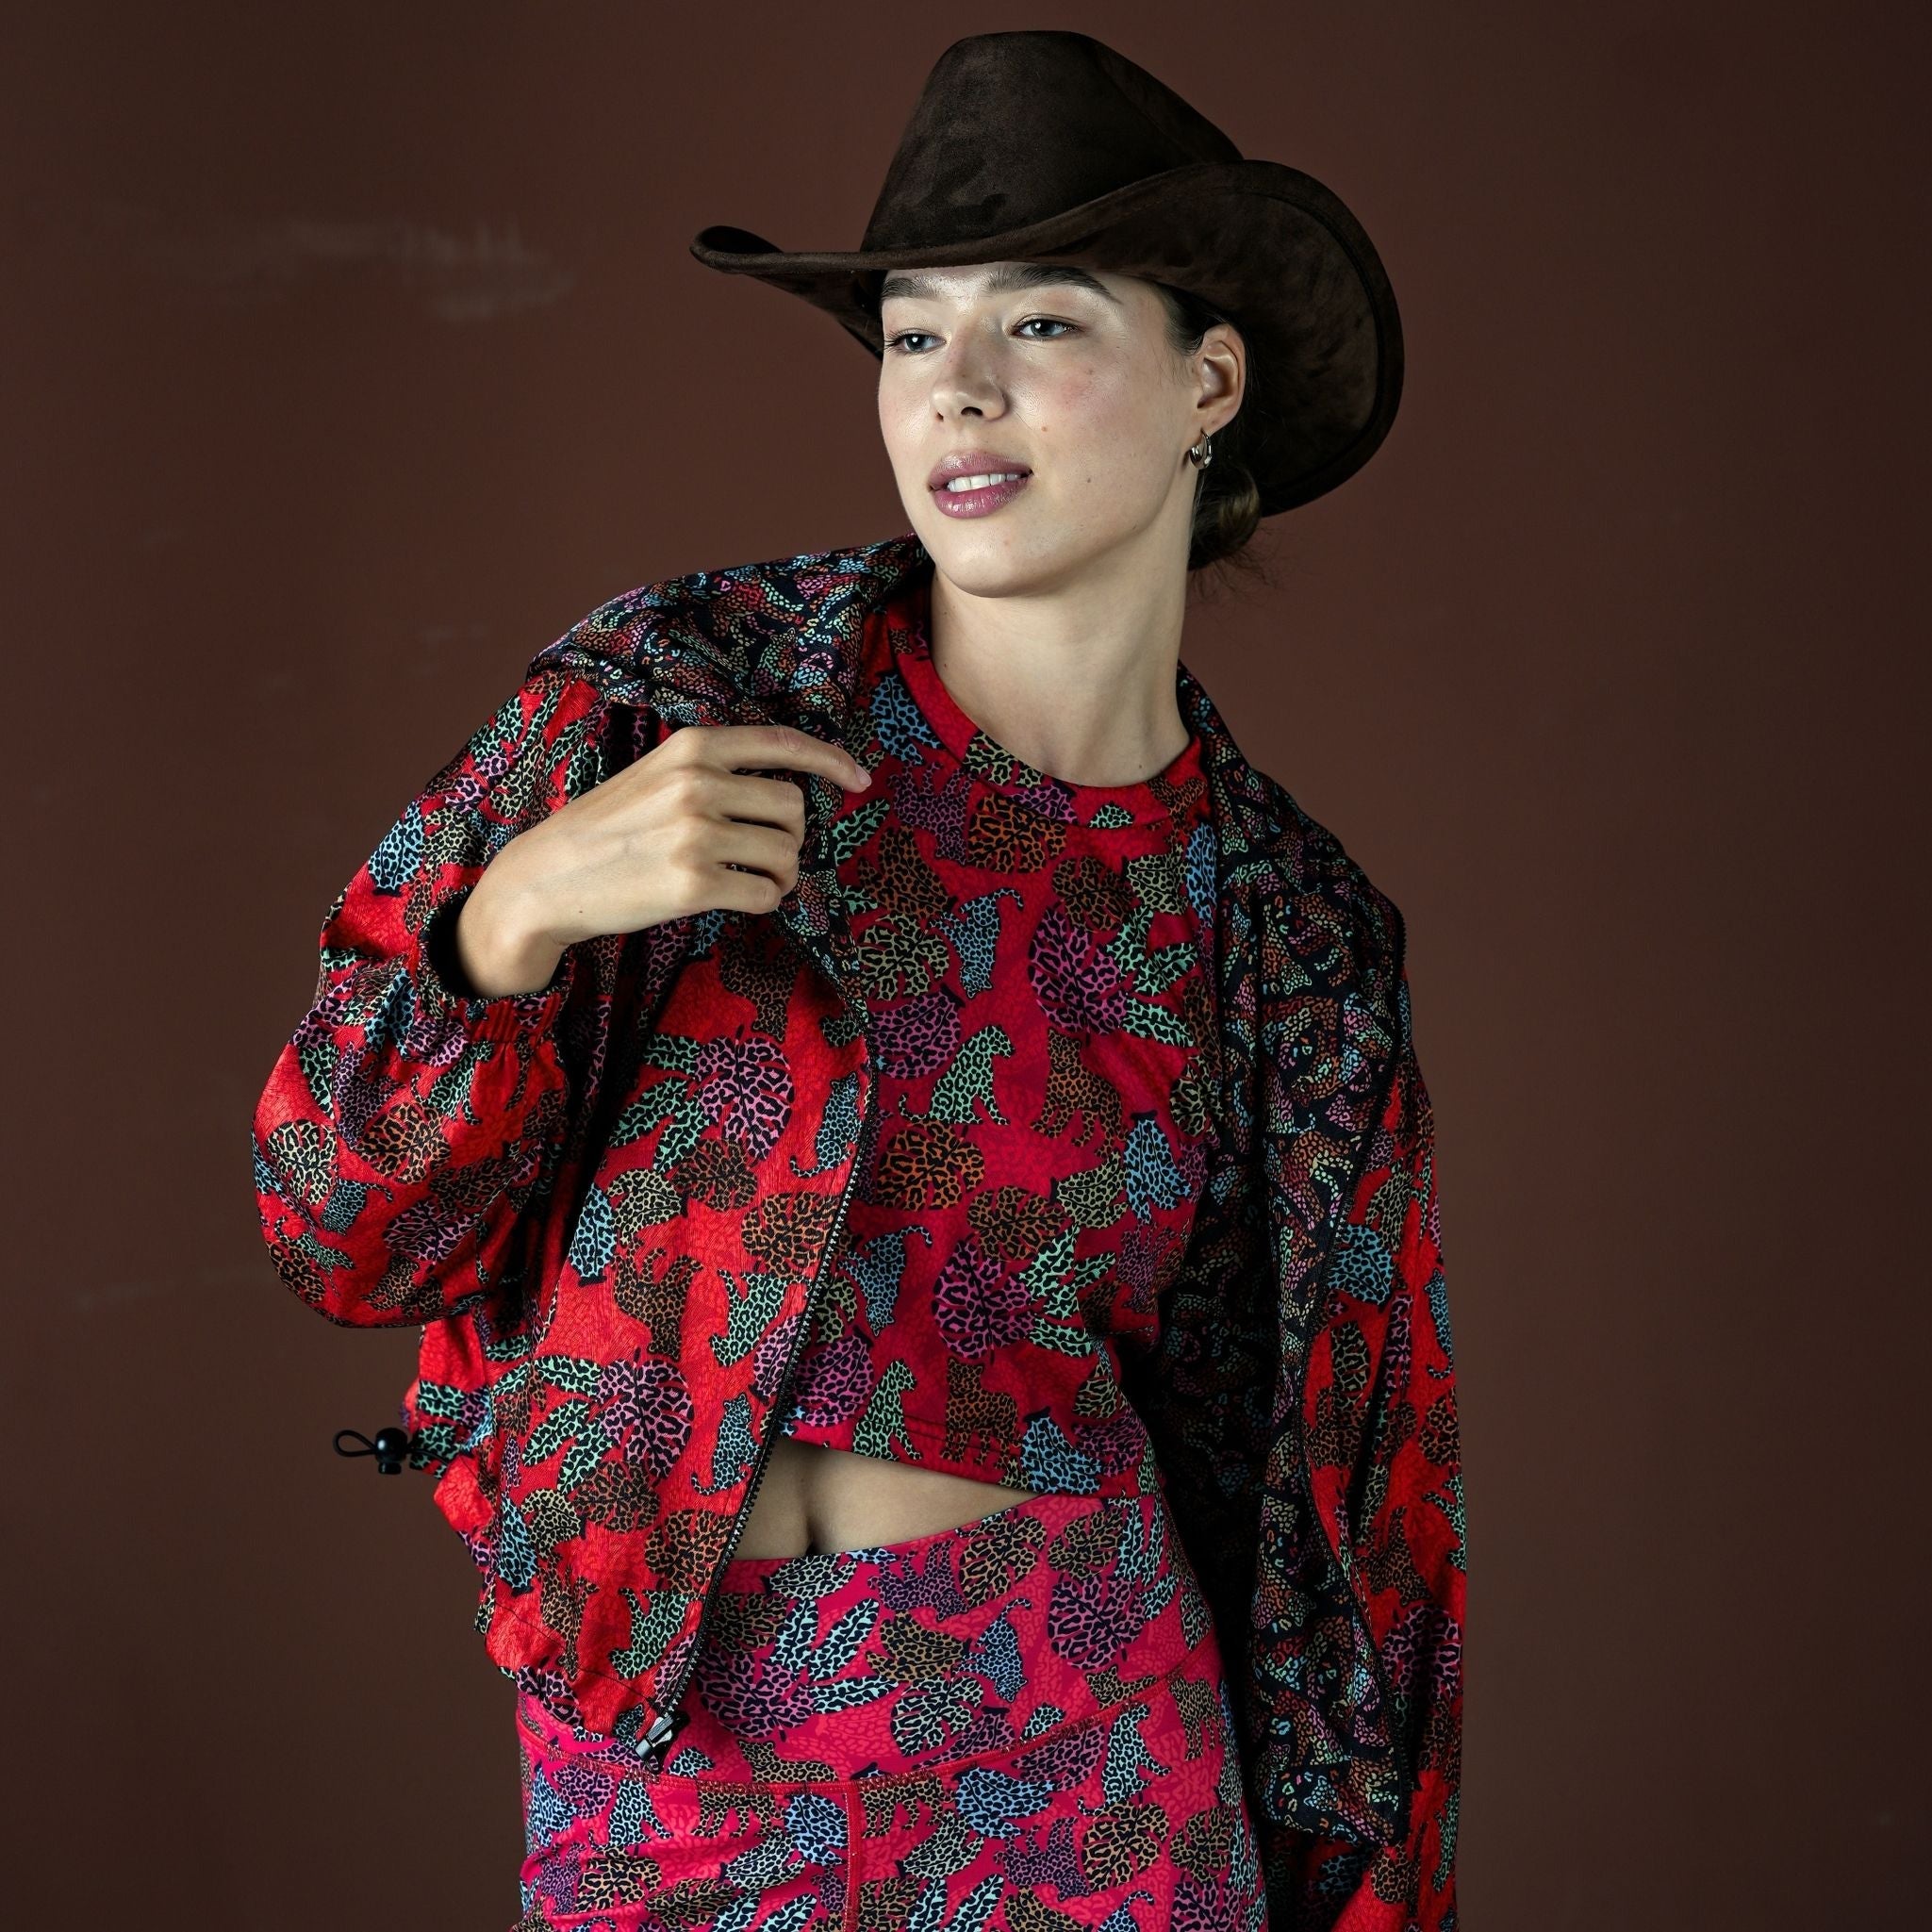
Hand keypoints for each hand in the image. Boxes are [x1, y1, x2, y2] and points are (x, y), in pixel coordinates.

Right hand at [455, 722, 872, 993]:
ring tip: (754, 879)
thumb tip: (783, 791)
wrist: (544, 878)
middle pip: (793, 808)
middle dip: (790, 836)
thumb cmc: (604, 829)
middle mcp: (697, 784)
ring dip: (781, 873)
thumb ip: (710, 771)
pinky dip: (765, 901)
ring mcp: (696, 835)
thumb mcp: (653, 775)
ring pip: (785, 853)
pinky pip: (765, 894)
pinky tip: (743, 899)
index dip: (831, 761)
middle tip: (766, 852)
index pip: (782, 744)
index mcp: (691, 748)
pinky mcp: (693, 884)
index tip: (859, 779)